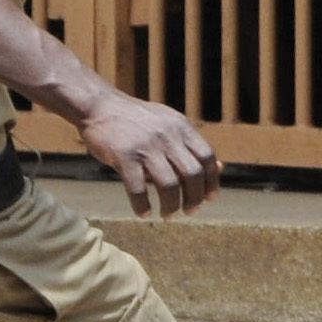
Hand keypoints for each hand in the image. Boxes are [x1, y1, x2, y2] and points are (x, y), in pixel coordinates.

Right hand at [79, 90, 222, 215]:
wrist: (100, 106)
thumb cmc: (137, 120)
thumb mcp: (170, 124)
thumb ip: (191, 146)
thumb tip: (222, 168)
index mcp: (181, 127)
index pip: (207, 157)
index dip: (212, 181)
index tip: (209, 198)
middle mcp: (167, 136)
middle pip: (192, 174)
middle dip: (194, 198)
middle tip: (190, 212)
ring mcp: (146, 146)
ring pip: (168, 185)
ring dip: (171, 206)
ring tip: (168, 215)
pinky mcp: (124, 156)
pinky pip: (137, 189)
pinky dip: (142, 206)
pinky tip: (144, 213)